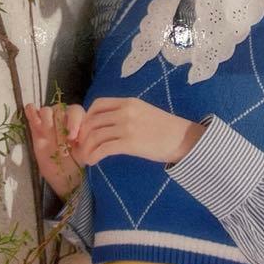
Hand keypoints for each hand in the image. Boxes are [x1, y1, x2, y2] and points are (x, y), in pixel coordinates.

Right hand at [23, 101, 84, 197]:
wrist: (63, 174)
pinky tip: (36, 125)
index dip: (74, 122)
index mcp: (79, 119)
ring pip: (46, 110)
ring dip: (47, 123)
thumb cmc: (76, 161)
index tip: (73, 138)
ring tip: (48, 137)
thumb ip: (86, 142)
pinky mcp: (35, 125)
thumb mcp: (85, 152)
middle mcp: (63, 116)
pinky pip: (30, 109)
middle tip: (62, 145)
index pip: (75, 110)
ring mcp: (48, 120)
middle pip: (59, 110)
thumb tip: (82, 135)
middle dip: (60, 127)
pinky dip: (32, 114)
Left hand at [71, 97, 205, 166]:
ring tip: (85, 157)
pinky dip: (94, 156)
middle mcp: (125, 111)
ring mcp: (127, 127)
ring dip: (86, 148)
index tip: (85, 129)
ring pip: (95, 135)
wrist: (184, 139)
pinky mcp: (130, 143)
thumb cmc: (166, 129)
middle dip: (82, 135)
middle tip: (79, 146)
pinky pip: (103, 149)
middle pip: (93, 121)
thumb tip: (107, 124)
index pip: (98, 104)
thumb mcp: (145, 112)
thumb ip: (126, 114)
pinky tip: (93, 161)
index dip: (87, 117)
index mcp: (128, 102)